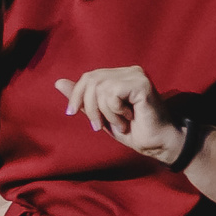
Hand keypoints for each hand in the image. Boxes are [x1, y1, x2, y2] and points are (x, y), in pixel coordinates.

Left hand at [53, 66, 187, 163]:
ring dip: (105, 113)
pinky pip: (112, 94)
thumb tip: (58, 82)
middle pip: (91, 80)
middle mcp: (129, 71)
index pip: (88, 77)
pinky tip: (128, 119)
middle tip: (98, 126)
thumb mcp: (101, 115)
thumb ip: (83, 99)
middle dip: (88, 106)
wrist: (157, 144)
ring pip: (101, 88)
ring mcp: (136, 75)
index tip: (70, 113)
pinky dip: (115, 111)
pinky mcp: (141, 83)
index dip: (76, 94)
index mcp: (120, 75)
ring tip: (120, 124)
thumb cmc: (134, 131)